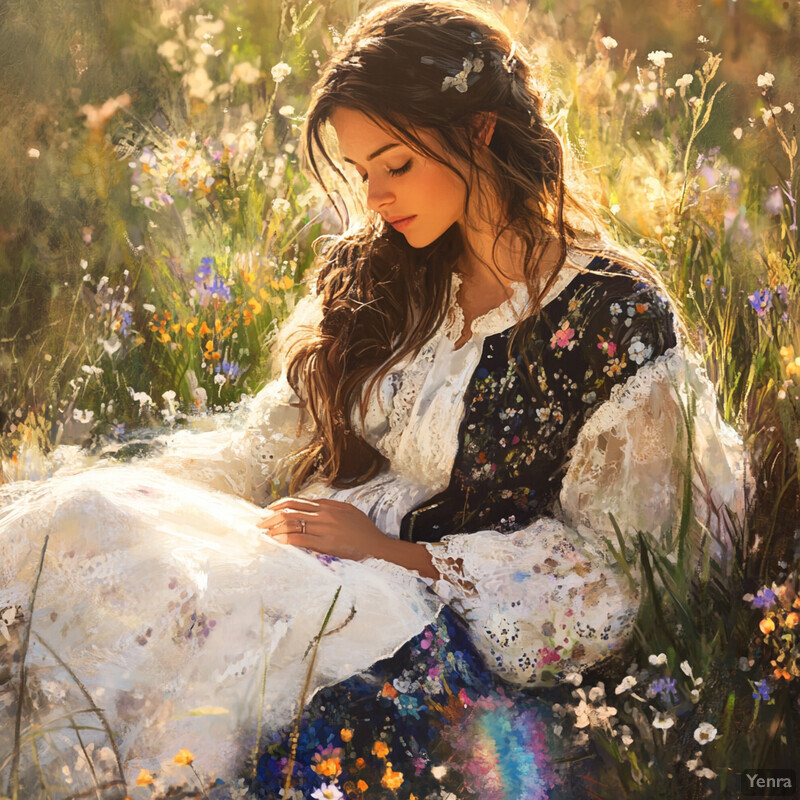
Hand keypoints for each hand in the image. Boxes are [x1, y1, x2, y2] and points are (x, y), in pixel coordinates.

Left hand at [257, 497, 387, 561]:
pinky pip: (299, 539)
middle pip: (290, 511)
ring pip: (292, 523)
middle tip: (260, 523)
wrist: (376, 546)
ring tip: (264, 534)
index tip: (269, 511)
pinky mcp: (325, 543)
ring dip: (274, 528)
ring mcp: (324, 528)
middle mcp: (323, 514)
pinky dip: (285, 539)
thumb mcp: (349, 511)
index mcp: (328, 506)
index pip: (297, 502)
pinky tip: (276, 541)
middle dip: (271, 517)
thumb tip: (315, 505)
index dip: (280, 505)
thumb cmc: (364, 530)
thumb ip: (331, 506)